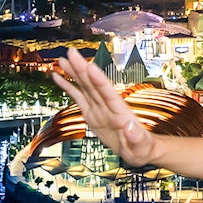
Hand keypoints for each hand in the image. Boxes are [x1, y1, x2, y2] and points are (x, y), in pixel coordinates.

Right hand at [51, 48, 156, 166]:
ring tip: (63, 59)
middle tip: (71, 52)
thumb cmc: (143, 149)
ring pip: (85, 87)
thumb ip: (136, 138)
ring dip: (74, 73)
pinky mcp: (92, 114)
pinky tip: (58, 77)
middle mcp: (108, 107)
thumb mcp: (141, 148)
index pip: (108, 93)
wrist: (140, 150)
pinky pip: (78, 98)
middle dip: (82, 69)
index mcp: (120, 113)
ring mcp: (99, 109)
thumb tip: (130, 127)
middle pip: (93, 85)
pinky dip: (69, 87)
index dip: (99, 80)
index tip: (90, 65)